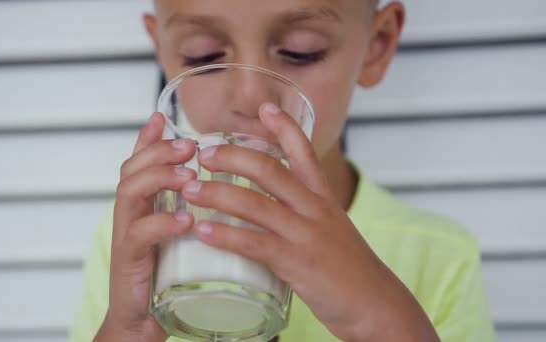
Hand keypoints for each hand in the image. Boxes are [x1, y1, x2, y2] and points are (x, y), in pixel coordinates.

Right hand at [95, 113, 196, 341]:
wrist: (142, 320)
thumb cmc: (163, 276)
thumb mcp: (177, 234)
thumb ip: (186, 208)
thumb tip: (211, 186)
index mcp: (142, 206)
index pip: (137, 163)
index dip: (147, 138)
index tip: (162, 117)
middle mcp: (129, 215)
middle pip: (132, 169)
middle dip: (158, 151)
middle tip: (188, 146)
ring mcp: (126, 236)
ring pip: (131, 193)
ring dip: (160, 178)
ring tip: (188, 176)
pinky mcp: (129, 260)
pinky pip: (141, 234)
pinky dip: (164, 222)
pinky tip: (186, 219)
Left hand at [180, 103, 438, 341]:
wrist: (377, 305)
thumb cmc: (349, 270)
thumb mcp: (332, 229)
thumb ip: (304, 215)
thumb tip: (270, 209)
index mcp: (323, 198)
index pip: (305, 152)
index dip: (285, 127)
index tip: (265, 107)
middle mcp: (315, 209)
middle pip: (270, 170)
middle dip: (233, 157)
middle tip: (204, 154)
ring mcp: (306, 234)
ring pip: (256, 204)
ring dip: (218, 193)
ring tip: (190, 189)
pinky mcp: (298, 263)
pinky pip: (255, 243)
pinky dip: (226, 235)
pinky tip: (203, 230)